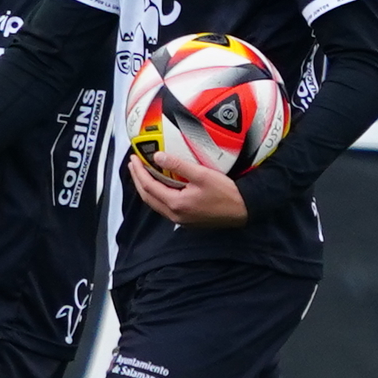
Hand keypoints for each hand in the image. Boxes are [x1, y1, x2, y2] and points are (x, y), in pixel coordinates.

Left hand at [125, 128, 249, 227]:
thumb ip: (178, 165)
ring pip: (155, 204)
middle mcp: (175, 215)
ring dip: (146, 188)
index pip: (149, 186)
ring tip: (142, 173)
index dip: (139, 172)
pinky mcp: (187, 220)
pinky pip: (165, 207)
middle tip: (133, 165)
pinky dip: (157, 195)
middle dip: (138, 180)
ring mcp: (180, 220)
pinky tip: (160, 186)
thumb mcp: (202, 175)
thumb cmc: (226, 193)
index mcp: (176, 204)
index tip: (133, 159)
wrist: (244, 210)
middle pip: (148, 197)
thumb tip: (157, 157)